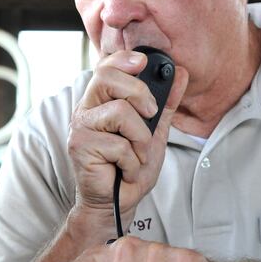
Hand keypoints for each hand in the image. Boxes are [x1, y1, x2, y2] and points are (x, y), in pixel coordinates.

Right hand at [67, 50, 187, 226]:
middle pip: (108, 77)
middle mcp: (86, 109)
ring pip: (120, 112)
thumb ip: (165, 103)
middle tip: (149, 115)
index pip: (106, 67)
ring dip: (140, 139)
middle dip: (140, 93)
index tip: (143, 62)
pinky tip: (126, 169)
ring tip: (137, 155)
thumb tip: (179, 73)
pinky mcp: (80, 146)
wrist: (117, 202)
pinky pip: (119, 144)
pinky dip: (132, 161)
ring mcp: (81, 127)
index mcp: (101, 101)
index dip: (123, 59)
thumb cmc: (129, 167)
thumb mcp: (156, 131)